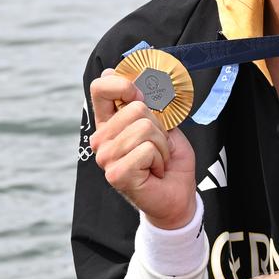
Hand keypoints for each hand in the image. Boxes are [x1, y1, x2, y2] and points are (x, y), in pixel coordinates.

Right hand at [89, 68, 196, 228]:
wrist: (177, 195)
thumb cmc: (169, 160)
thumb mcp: (163, 125)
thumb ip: (151, 104)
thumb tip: (142, 82)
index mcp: (109, 122)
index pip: (101, 87)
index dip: (124, 84)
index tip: (140, 96)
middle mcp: (101, 139)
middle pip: (135, 108)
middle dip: (158, 127)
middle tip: (157, 147)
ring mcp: (105, 157)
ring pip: (144, 128)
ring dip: (161, 146)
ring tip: (157, 161)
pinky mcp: (116, 174)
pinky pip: (146, 150)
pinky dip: (160, 160)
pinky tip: (154, 172)